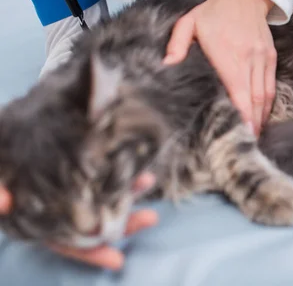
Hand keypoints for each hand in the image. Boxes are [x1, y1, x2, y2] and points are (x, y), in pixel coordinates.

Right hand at [0, 173, 157, 270]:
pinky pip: (98, 169)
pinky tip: (132, 159)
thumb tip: (4, 202)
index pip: (65, 243)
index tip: (117, 260)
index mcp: (36, 220)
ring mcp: (68, 186)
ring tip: (148, 180)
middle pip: (93, 221)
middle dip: (123, 222)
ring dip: (126, 189)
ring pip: (100, 194)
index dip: (89, 252)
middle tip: (151, 218)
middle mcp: (57, 207)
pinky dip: (115, 168)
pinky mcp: (75, 163)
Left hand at [164, 0, 276, 135]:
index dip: (241, 114)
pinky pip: (271, 85)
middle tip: (247, 143)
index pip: (238, 90)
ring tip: (255, 135)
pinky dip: (267, 103)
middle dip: (252, 123)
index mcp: (228, 54)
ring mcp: (262, 58)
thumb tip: (167, 66)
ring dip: (261, 116)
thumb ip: (177, 45)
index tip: (239, 133)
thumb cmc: (213, 12)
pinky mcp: (270, 57)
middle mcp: (248, 58)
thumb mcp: (189, 23)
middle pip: (254, 98)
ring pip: (265, 94)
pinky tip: (261, 115)